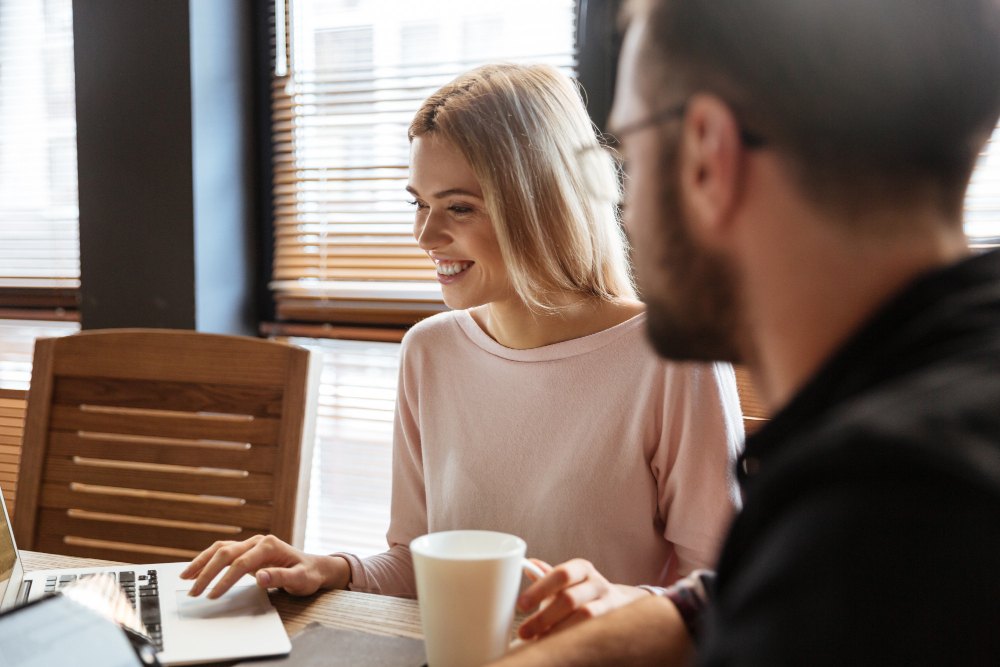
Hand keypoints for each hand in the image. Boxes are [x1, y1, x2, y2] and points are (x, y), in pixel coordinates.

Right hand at [180, 534, 348, 598]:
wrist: (314, 567)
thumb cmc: (308, 574)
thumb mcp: (300, 579)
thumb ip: (280, 577)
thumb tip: (260, 577)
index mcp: (269, 545)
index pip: (241, 563)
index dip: (225, 579)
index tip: (213, 595)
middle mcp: (257, 541)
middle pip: (226, 553)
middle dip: (207, 572)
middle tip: (193, 592)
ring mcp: (251, 544)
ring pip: (220, 549)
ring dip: (201, 562)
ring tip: (185, 577)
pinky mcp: (246, 551)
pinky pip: (222, 552)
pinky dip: (207, 559)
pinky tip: (196, 569)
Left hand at [515, 558, 649, 639]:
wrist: (618, 603)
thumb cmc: (582, 592)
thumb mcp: (568, 581)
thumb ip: (547, 576)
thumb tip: (527, 565)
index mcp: (582, 569)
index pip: (561, 574)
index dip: (540, 589)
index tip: (521, 605)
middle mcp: (597, 584)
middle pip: (570, 599)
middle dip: (543, 617)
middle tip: (523, 632)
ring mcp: (608, 604)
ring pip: (584, 617)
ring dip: (558, 631)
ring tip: (539, 642)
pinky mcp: (614, 622)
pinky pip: (593, 632)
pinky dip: (574, 639)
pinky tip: (559, 647)